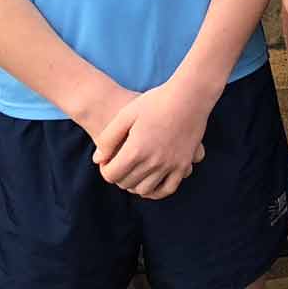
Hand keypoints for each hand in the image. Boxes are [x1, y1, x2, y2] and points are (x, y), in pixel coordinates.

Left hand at [92, 76, 213, 198]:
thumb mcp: (126, 115)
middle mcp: (153, 162)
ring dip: (135, 184)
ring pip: (145, 189)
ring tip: (133, 172)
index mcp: (136, 150)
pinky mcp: (183, 165)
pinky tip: (150, 184)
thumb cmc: (156, 102)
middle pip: (126, 183)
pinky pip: (168, 189)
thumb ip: (108, 138)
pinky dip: (156, 192)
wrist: (190, 96)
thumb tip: (97, 160)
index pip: (111, 175)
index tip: (108, 160)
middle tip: (120, 164)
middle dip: (118, 176)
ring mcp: (170, 165)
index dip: (105, 169)